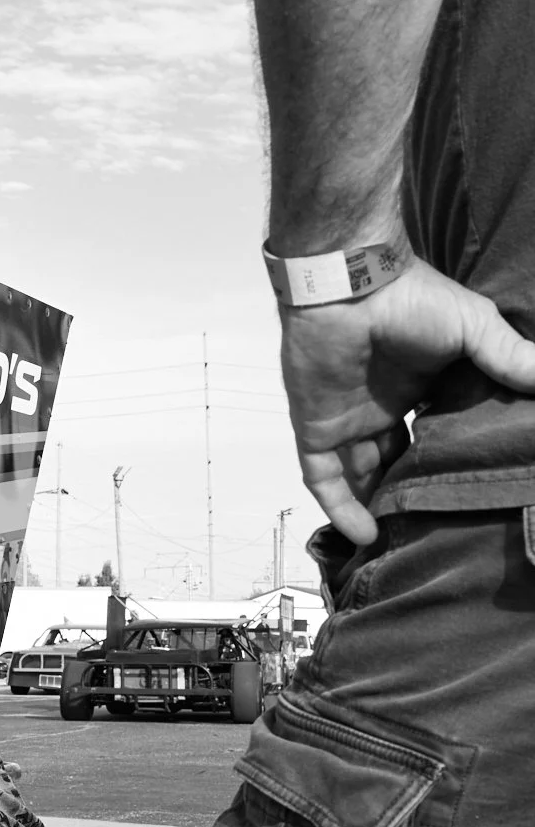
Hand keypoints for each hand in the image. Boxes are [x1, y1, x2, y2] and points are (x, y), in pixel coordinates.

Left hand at [279, 254, 534, 541]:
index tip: (481, 489)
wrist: (348, 285)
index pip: (439, 433)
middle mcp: (384, 407)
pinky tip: (365, 534)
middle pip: (400, 461)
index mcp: (421, 386)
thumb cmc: (412, 299)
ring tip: (407, 541)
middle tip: (443, 526)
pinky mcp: (316, 427)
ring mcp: (348, 419)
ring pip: (363, 475)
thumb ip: (509, 358)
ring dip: (380, 506)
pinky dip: (340, 505)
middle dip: (416, 491)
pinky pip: (324, 477)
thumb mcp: (475, 329)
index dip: (454, 460)